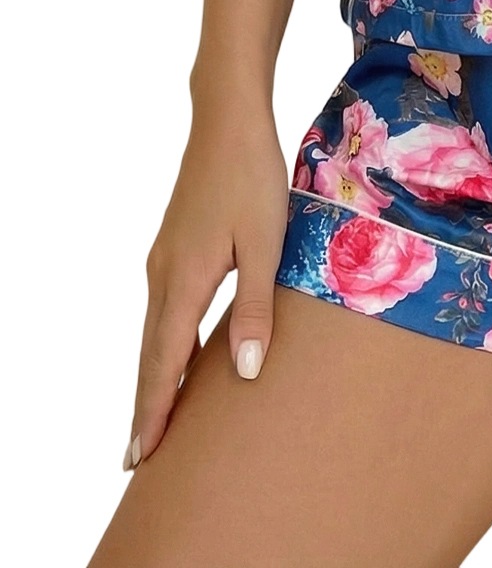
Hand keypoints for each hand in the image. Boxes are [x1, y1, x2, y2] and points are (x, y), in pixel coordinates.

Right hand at [127, 106, 288, 468]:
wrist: (227, 121)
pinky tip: (175, 354)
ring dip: (154, 376)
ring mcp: (165, 259)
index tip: (141, 455)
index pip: (164, 363)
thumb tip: (244, 373)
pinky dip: (163, 344)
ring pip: (155, 332)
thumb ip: (255, 309)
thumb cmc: (252, 177)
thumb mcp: (266, 243)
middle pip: (151, 354)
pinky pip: (163, 310)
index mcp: (184, 281)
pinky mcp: (175, 246)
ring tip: (154, 418)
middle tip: (138, 458)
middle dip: (146, 405)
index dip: (154, 410)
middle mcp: (164, 275)